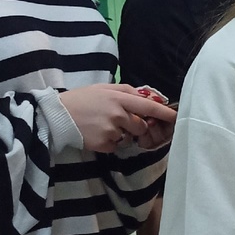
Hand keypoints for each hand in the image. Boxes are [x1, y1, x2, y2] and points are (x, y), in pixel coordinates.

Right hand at [59, 84, 175, 152]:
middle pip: (141, 125)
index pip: (148, 106)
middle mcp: (118, 114)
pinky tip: (96, 134)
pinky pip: (116, 146)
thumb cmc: (82, 100)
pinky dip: (110, 142)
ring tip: (102, 125)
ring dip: (121, 133)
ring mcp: (111, 130)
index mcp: (119, 98)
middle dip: (134, 125)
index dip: (164, 113)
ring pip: (128, 136)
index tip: (177, 117)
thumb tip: (147, 98)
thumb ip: (127, 91)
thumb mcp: (104, 88)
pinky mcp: (104, 144)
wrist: (57, 116)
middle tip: (116, 120)